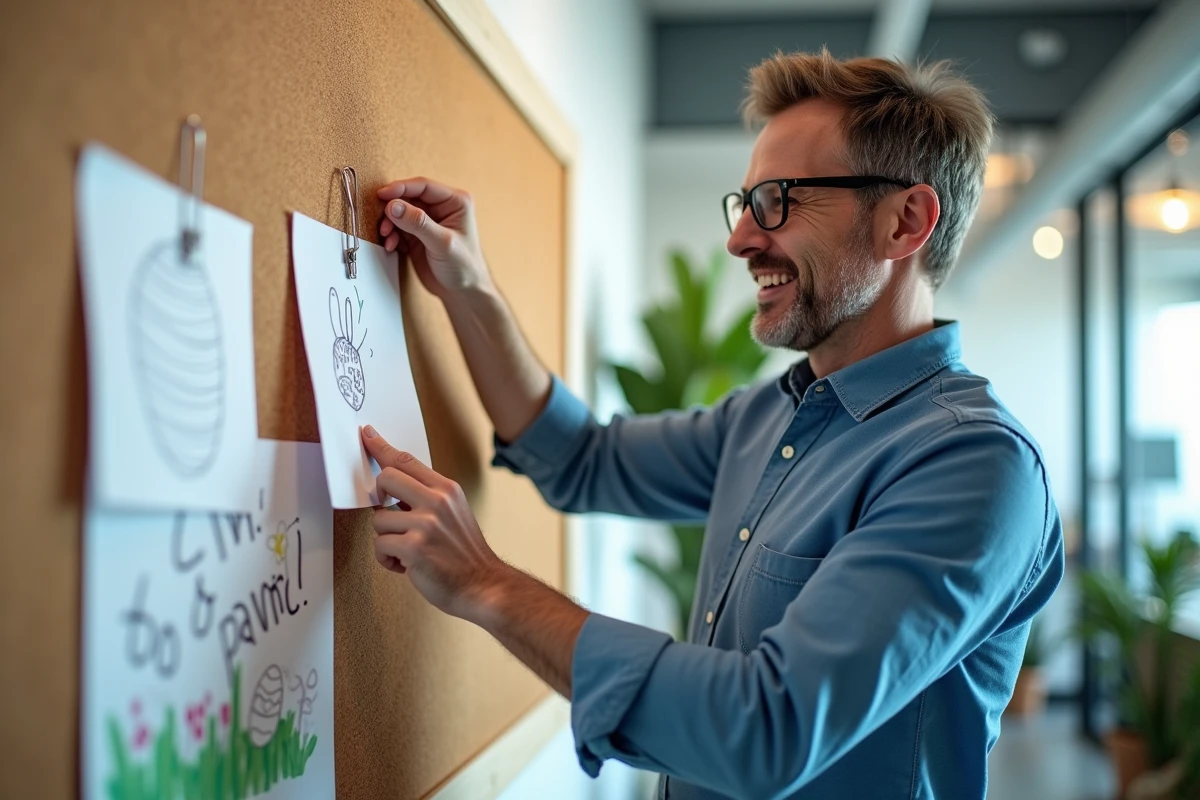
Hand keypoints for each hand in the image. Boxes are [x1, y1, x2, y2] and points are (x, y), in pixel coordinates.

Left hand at [360, 424, 508, 621]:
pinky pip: (380, 545)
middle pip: (387, 478)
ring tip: (406, 552)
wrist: (484, 585)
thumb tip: (391, 487)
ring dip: (386, 539)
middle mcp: (437, 501)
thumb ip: (427, 497)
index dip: (382, 447)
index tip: (366, 435)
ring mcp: (426, 523)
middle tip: (391, 516)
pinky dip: (387, 559)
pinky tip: (405, 566)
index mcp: (447, 489)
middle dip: (380, 498)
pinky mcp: (414, 547)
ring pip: (378, 519)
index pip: (407, 461)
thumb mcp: (454, 513)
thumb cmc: (464, 554)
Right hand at [376, 177, 494, 300]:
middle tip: (383, 223)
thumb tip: (393, 206)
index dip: (401, 188)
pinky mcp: (417, 235)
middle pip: (409, 198)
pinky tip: (392, 246)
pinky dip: (392, 235)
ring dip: (390, 223)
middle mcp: (441, 208)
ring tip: (387, 236)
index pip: (423, 186)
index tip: (382, 195)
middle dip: (393, 209)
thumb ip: (418, 223)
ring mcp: (428, 221)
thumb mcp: (442, 243)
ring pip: (400, 212)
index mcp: (455, 202)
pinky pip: (398, 227)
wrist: (462, 292)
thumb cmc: (464, 267)